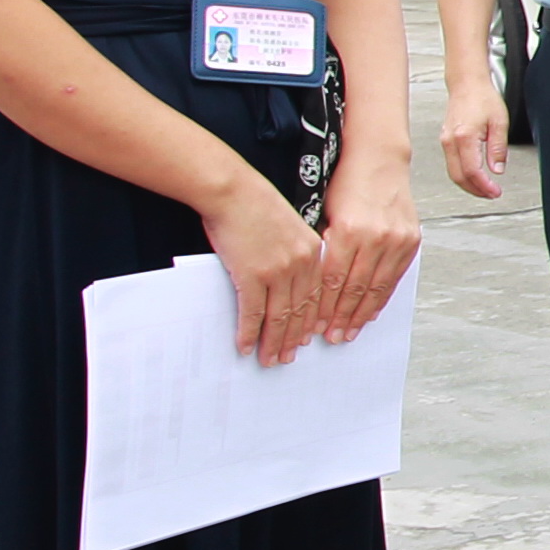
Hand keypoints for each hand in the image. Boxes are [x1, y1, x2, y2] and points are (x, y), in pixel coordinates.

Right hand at [205, 171, 328, 366]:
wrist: (232, 190)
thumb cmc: (255, 205)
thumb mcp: (289, 226)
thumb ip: (296, 253)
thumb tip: (287, 280)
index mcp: (314, 253)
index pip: (317, 297)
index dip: (311, 322)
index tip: (308, 339)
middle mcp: (301, 265)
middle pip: (301, 312)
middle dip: (293, 338)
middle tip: (287, 357)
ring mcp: (278, 272)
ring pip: (279, 317)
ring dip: (273, 342)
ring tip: (269, 359)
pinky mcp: (253, 275)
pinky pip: (252, 313)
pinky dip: (249, 332)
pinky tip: (245, 346)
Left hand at [313, 163, 420, 349]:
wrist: (378, 158)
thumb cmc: (346, 182)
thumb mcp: (322, 212)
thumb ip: (320, 248)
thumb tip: (308, 285)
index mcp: (348, 230)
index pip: (332, 280)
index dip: (323, 307)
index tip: (313, 325)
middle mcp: (375, 237)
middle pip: (355, 289)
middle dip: (341, 317)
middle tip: (331, 337)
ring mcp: (396, 239)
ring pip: (377, 287)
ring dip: (362, 314)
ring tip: (350, 332)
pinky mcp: (411, 240)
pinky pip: (395, 276)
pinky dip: (382, 296)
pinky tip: (372, 311)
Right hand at [441, 75, 510, 200]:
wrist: (467, 84)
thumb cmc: (483, 98)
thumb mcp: (499, 122)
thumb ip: (498, 148)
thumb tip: (497, 170)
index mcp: (464, 136)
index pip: (471, 170)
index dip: (484, 186)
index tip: (495, 192)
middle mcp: (450, 141)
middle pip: (458, 176)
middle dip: (475, 190)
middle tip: (492, 194)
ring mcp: (445, 141)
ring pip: (453, 172)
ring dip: (468, 185)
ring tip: (485, 189)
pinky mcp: (445, 140)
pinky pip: (451, 164)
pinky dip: (463, 174)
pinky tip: (475, 177)